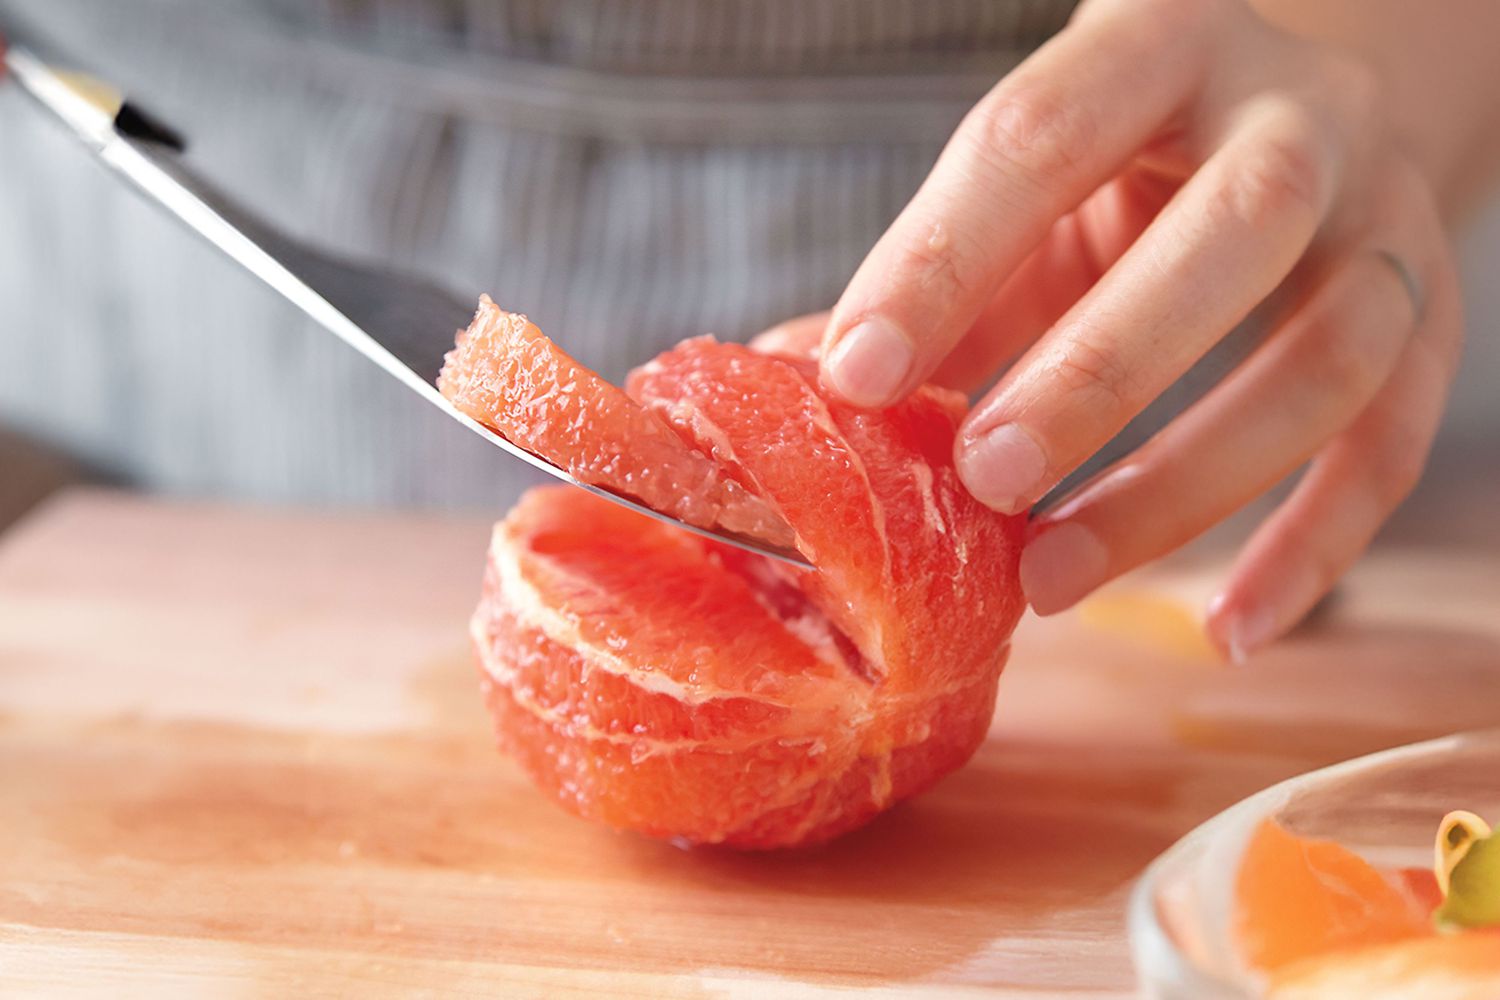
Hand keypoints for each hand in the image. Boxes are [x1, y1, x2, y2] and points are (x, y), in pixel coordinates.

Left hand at [816, 0, 1462, 660]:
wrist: (1290, 117)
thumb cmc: (1122, 165)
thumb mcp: (1027, 189)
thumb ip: (933, 279)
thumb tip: (791, 380)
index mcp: (1158, 48)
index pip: (1041, 139)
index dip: (942, 259)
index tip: (855, 378)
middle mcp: (1298, 116)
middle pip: (1237, 231)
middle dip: (1103, 369)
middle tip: (983, 480)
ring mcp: (1386, 219)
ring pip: (1331, 355)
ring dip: (1188, 484)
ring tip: (1051, 580)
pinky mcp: (1432, 320)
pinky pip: (1393, 445)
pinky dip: (1315, 549)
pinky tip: (1226, 629)